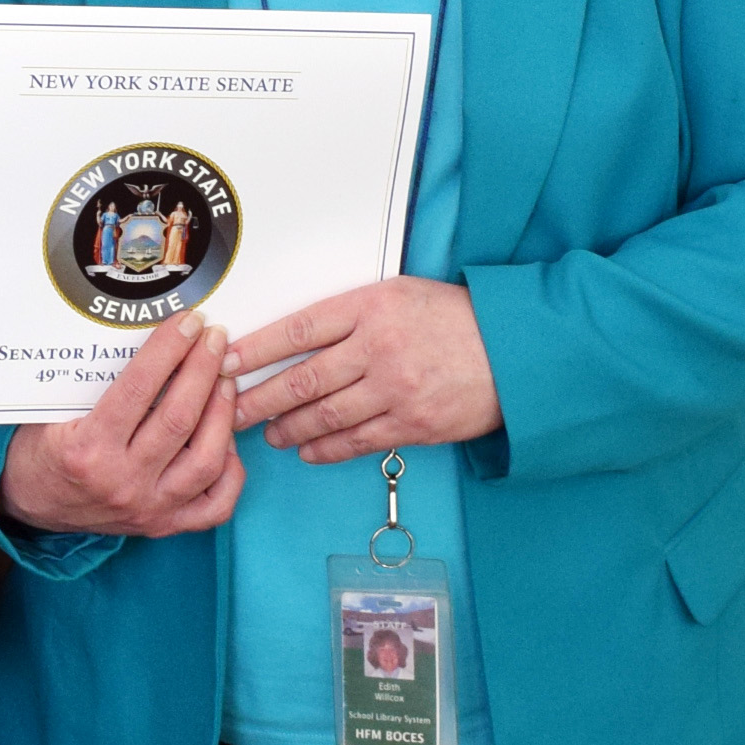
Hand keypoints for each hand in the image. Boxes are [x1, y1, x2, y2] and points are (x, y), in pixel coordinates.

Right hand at [0, 310, 243, 536]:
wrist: (28, 502)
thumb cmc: (41, 448)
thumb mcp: (52, 409)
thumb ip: (95, 382)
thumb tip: (151, 341)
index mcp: (88, 449)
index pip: (140, 387)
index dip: (170, 348)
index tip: (189, 322)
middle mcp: (122, 482)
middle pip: (179, 418)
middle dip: (204, 369)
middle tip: (215, 338)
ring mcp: (147, 508)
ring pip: (206, 460)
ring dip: (222, 412)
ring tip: (225, 380)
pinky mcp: (163, 525)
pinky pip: (215, 506)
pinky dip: (231, 471)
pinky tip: (228, 440)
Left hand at [224, 278, 501, 463]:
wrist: (518, 350)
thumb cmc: (453, 317)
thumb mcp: (398, 295)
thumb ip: (350, 315)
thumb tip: (295, 339)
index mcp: (370, 306)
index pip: (297, 330)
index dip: (255, 350)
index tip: (226, 362)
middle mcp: (379, 348)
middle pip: (302, 379)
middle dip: (257, 398)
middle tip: (229, 410)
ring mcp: (396, 389)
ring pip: (324, 415)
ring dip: (287, 427)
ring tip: (266, 433)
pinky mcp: (414, 424)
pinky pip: (356, 441)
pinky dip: (325, 448)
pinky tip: (306, 450)